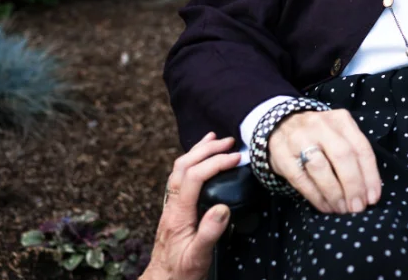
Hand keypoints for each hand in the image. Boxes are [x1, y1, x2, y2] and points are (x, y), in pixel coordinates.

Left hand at [141, 132, 240, 279]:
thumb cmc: (180, 271)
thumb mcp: (198, 257)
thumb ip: (210, 232)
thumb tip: (222, 207)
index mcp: (178, 214)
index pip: (194, 177)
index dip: (215, 162)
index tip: (236, 158)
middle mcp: (172, 205)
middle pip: (183, 166)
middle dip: (206, 149)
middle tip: (229, 142)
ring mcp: (171, 206)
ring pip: (179, 169)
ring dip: (197, 151)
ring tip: (215, 140)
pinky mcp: (174, 209)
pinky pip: (180, 178)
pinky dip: (193, 163)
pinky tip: (201, 161)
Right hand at [269, 109, 381, 213]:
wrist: (281, 125)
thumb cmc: (319, 136)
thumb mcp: (339, 135)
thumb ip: (354, 155)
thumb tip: (369, 190)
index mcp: (341, 120)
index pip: (361, 148)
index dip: (370, 175)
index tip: (373, 198)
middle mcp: (321, 126)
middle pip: (343, 156)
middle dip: (353, 186)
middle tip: (358, 207)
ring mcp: (299, 139)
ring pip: (321, 168)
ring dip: (335, 194)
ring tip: (342, 209)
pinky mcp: (281, 155)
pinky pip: (301, 180)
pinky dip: (316, 197)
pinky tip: (326, 207)